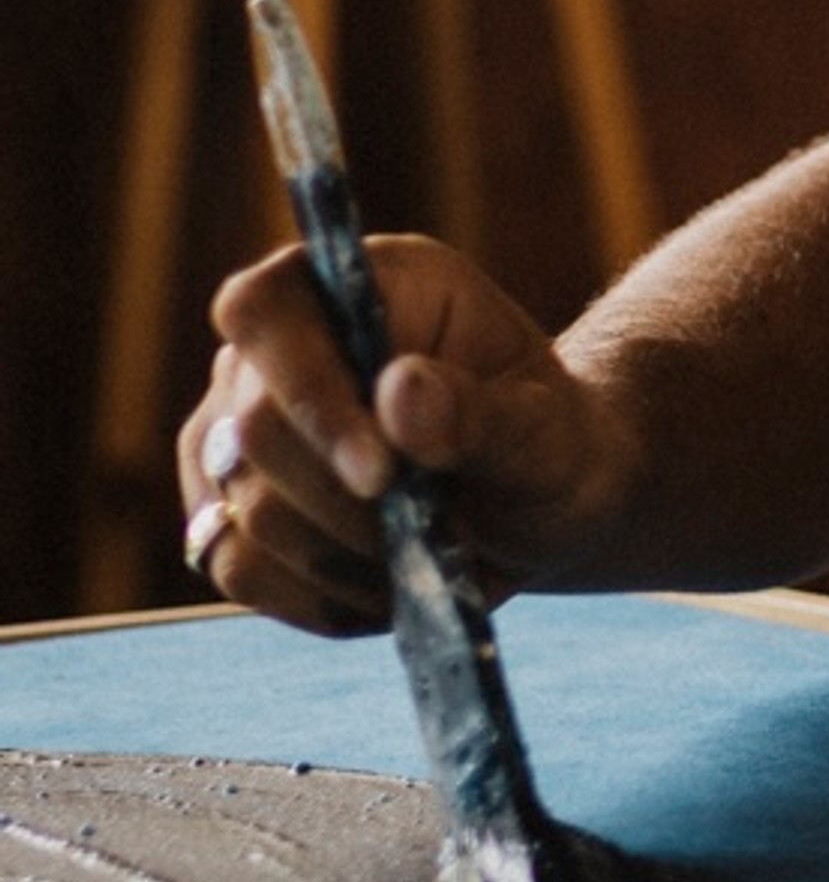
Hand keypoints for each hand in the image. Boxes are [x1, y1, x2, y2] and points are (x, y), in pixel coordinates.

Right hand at [177, 239, 624, 636]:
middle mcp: (279, 346)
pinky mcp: (227, 504)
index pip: (267, 309)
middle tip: (435, 530)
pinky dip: (313, 596)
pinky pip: (234, 566)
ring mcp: (236, 426)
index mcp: (364, 285)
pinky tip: (382, 590)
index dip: (306, 393)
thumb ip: (481, 414)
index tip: (381, 475)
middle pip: (250, 430)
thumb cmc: (546, 444)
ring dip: (341, 558)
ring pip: (240, 509)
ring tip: (426, 557)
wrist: (538, 502)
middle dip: (346, 506)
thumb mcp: (546, 431)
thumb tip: (399, 392)